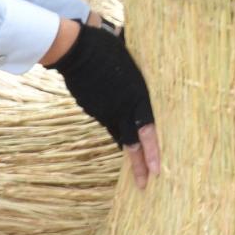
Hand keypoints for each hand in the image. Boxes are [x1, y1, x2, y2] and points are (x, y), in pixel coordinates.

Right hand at [51, 22, 162, 188]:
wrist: (78, 50)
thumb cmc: (110, 50)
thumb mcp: (134, 64)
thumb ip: (141, 82)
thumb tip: (152, 88)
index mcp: (137, 97)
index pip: (147, 131)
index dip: (152, 152)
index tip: (157, 172)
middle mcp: (122, 109)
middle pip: (131, 144)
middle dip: (139, 167)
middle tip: (144, 185)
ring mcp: (104, 112)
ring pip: (118, 135)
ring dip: (128, 150)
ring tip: (136, 167)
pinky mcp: (92, 110)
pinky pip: (107, 121)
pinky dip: (114, 125)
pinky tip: (117, 124)